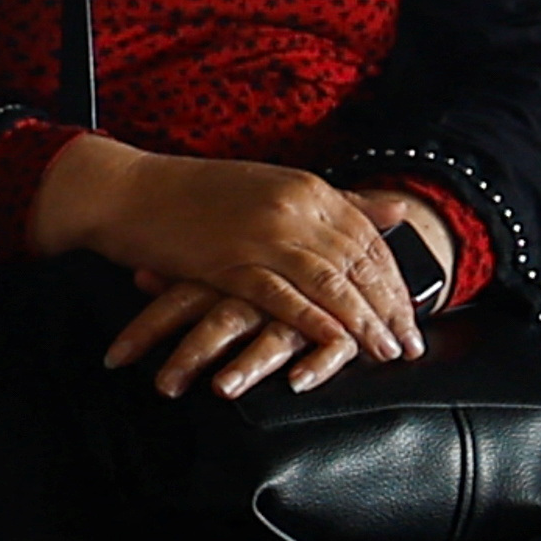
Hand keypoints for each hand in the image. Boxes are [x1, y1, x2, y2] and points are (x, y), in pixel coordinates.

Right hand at [47, 138, 419, 391]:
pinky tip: (336, 346)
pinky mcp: (230, 262)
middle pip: (359, 263)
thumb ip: (336, 201)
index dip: (396, 279)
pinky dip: (314, 323)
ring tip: (385, 354)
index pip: (370, 238)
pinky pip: (283, 298)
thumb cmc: (191, 193)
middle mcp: (295, 208)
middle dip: (390, 308)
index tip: (414, 312)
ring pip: (330, 284)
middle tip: (411, 344)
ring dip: (363, 323)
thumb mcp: (272, 187)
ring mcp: (263, 234)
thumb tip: (395, 210)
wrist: (126, 190)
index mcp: (308, 188)